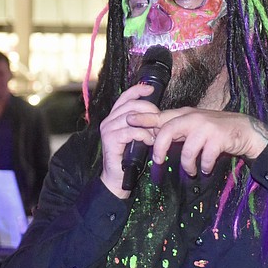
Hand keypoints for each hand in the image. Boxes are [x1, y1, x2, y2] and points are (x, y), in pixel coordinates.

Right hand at [98, 83, 159, 197]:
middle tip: (160, 120)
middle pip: (131, 104)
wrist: (118, 178)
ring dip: (149, 124)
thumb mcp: (138, 136)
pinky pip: (131, 131)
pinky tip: (150, 142)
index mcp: (115, 117)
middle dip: (149, 110)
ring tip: (157, 134)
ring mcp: (108, 129)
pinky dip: (144, 135)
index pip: (125, 97)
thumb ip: (143, 123)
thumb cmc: (129, 157)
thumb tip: (158, 114)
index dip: (138, 90)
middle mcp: (109, 120)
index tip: (151, 89)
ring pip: (132, 117)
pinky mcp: (110, 139)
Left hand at [127, 107, 267, 176]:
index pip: (161, 116)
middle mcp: (193, 118)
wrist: (244, 130)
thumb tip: (154, 137)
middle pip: (168, 131)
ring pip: (187, 149)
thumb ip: (176, 129)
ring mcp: (206, 128)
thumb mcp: (194, 125)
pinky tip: (206, 168)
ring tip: (192, 172)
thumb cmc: (216, 130)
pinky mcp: (218, 138)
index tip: (129, 120)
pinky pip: (205, 157)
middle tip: (157, 161)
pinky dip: (204, 166)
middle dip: (159, 148)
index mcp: (185, 115)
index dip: (144, 118)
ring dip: (188, 165)